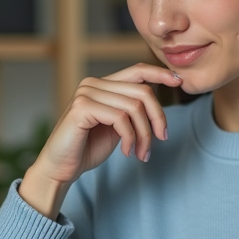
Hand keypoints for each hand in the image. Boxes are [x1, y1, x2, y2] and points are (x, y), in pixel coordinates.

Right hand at [19, 64, 181, 218]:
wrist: (60, 168)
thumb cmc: (87, 148)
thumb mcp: (116, 126)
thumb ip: (131, 110)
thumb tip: (157, 101)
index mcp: (101, 84)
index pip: (137, 70)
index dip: (160, 73)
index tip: (178, 81)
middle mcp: (92, 83)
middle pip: (142, 92)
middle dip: (157, 118)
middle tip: (161, 140)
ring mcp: (85, 93)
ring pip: (134, 107)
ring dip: (144, 135)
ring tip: (141, 153)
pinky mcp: (81, 108)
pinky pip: (121, 119)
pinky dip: (130, 138)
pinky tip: (126, 152)